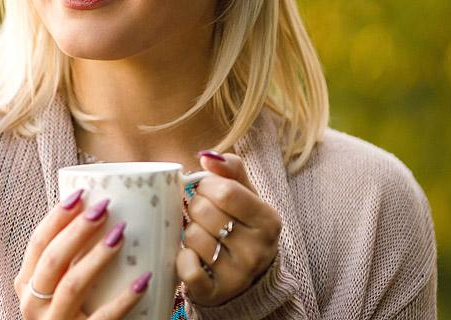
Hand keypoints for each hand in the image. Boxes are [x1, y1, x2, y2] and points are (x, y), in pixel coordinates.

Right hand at [14, 189, 151, 318]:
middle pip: (53, 260)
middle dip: (78, 229)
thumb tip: (104, 210)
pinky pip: (103, 318)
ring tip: (121, 233)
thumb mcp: (57, 287)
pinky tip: (143, 280)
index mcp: (26, 284)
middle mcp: (33, 305)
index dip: (58, 216)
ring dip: (97, 256)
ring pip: (72, 285)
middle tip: (105, 207)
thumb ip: (70, 258)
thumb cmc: (71, 312)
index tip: (82, 194)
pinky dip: (124, 299)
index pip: (38, 243)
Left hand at [176, 151, 281, 305]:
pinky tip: (192, 255)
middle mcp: (257, 249)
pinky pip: (187, 269)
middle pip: (205, 212)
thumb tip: (207, 157)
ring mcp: (238, 274)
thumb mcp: (247, 195)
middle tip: (203, 215)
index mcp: (268, 220)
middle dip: (195, 208)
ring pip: (192, 237)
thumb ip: (231, 170)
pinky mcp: (216, 293)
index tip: (206, 190)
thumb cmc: (243, 227)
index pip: (226, 191)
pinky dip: (183, 259)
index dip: (206, 186)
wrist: (250, 278)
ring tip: (203, 236)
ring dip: (189, 233)